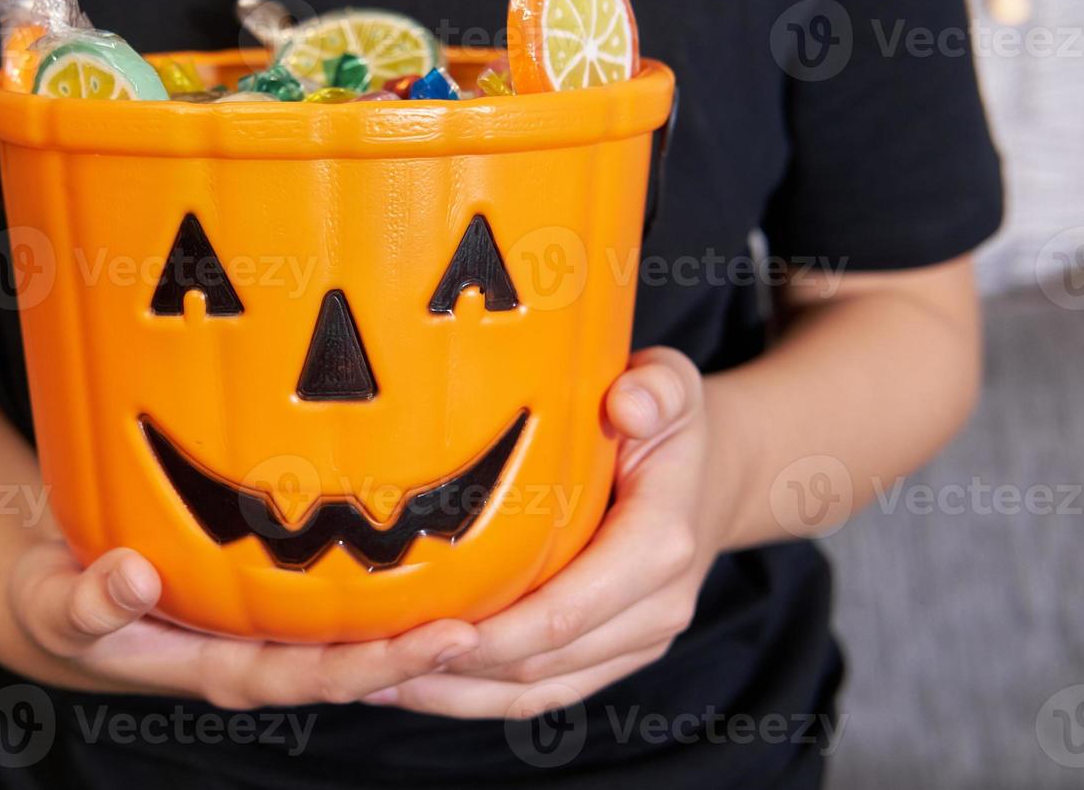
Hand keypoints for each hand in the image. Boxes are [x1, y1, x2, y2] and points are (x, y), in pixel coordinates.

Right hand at [7, 541, 479, 708]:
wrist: (69, 596)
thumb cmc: (66, 603)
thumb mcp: (60, 605)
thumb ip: (92, 601)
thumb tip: (132, 577)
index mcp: (227, 668)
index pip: (320, 674)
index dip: (385, 662)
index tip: (449, 636)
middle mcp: (266, 653)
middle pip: (364, 658)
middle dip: (431, 644)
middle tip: (504, 612)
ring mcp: (275, 627)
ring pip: (362, 628)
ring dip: (422, 610)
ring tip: (499, 575)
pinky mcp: (277, 596)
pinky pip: (343, 595)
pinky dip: (389, 574)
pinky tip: (438, 527)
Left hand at [360, 347, 739, 717]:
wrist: (712, 476)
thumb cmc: (669, 424)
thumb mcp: (672, 387)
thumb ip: (656, 389)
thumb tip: (628, 403)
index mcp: (659, 547)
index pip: (568, 609)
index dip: (496, 631)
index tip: (425, 630)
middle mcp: (656, 609)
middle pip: (542, 661)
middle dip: (456, 668)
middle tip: (372, 657)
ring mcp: (636, 641)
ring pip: (535, 691)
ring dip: (454, 694)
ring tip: (373, 682)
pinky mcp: (612, 656)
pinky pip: (542, 693)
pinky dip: (476, 697)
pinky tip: (411, 685)